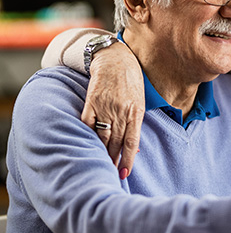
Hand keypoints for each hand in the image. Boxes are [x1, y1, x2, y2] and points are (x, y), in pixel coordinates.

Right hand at [81, 42, 144, 177]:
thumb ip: (136, 122)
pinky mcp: (91, 102)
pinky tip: (87, 146)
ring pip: (102, 136)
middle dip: (114, 160)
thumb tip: (135, 148)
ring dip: (101, 152)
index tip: (124, 174)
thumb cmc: (132, 81)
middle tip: (110, 173)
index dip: (128, 160)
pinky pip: (87, 124)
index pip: (132, 142)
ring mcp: (105, 107)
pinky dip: (88, 136)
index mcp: (136, 112)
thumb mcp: (140, 101)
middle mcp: (121, 111)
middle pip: (116, 142)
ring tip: (101, 164)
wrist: (115, 59)